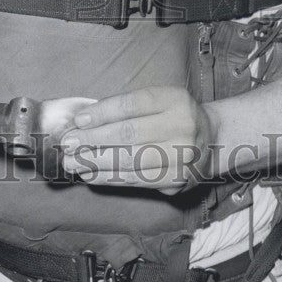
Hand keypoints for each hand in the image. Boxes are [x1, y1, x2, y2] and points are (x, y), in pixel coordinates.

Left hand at [59, 86, 216, 193]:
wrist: (212, 140)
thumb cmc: (174, 115)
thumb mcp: (160, 100)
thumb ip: (128, 107)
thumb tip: (85, 120)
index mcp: (176, 100)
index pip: (133, 104)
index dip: (103, 112)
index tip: (79, 120)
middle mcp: (183, 127)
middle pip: (130, 134)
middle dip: (93, 140)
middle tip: (68, 144)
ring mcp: (183, 158)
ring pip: (131, 162)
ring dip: (96, 163)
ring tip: (73, 162)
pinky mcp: (177, 182)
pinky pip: (137, 181)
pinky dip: (110, 178)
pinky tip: (92, 174)